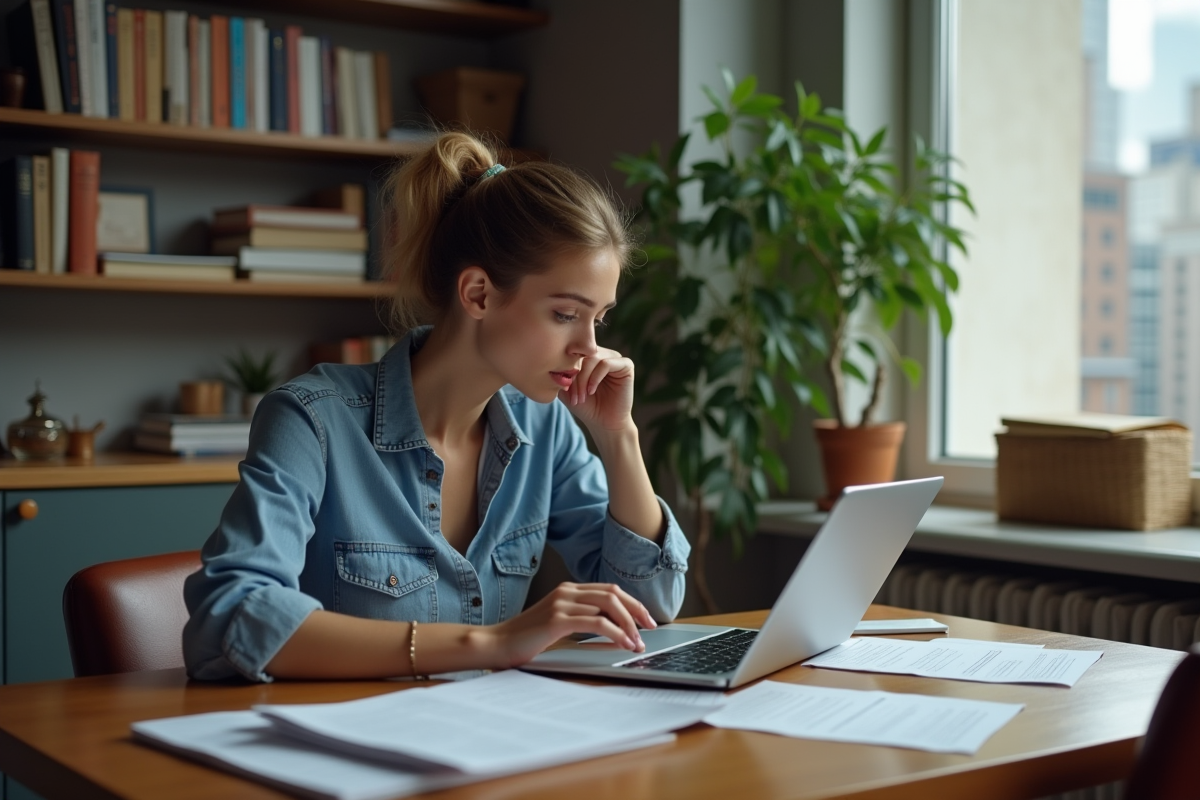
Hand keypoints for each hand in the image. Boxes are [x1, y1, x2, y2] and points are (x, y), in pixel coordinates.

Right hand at [489, 582, 657, 667]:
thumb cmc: (526, 639)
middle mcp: (567, 591)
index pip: (610, 589)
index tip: (647, 620)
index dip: (632, 603)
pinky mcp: (557, 619)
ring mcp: (562, 603)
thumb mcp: (559, 626)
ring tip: (638, 642)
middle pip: (614, 593)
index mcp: (568, 590)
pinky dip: (616, 633)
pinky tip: (623, 644)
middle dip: (637, 611)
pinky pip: (597, 622)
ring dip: (629, 625)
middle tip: (650, 629)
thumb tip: (616, 632)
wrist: (496, 644)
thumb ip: (583, 621)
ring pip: (609, 605)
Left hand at [560, 347, 634, 434]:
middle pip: (582, 354)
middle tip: (573, 395)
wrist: (604, 423)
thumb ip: (560, 373)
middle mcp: (602, 353)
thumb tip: (554, 360)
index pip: (573, 351)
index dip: (566, 369)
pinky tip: (591, 391)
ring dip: (583, 378)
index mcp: (589, 355)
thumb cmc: (586, 406)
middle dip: (574, 375)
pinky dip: (595, 378)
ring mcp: (615, 358)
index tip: (563, 390)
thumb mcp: (567, 388)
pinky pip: (606, 363)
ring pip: (592, 358)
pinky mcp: (626, 365)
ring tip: (581, 396)